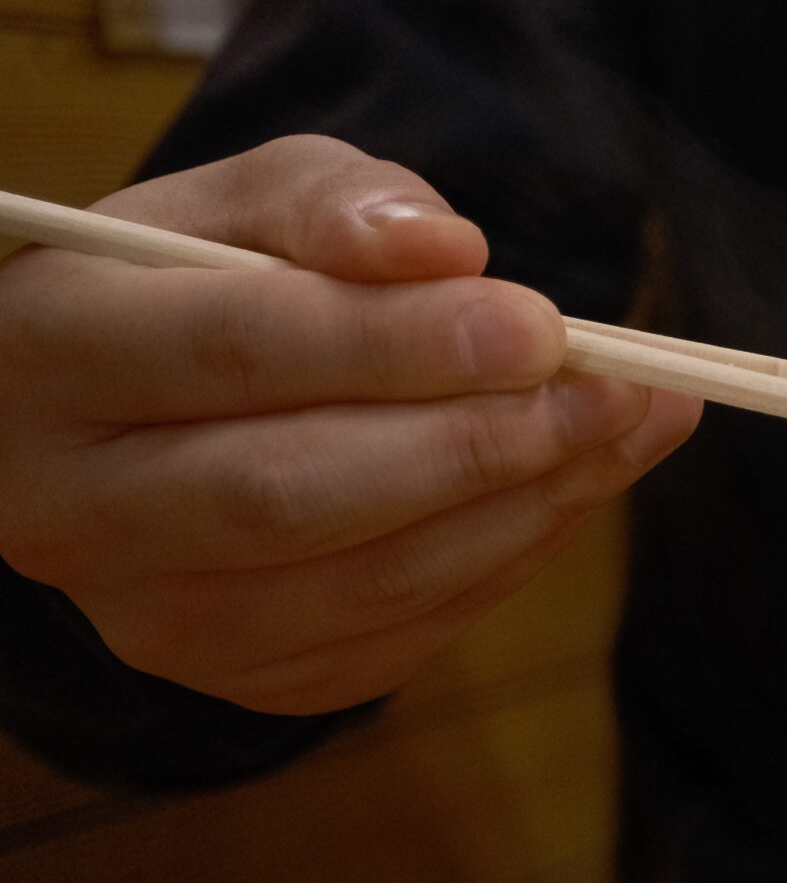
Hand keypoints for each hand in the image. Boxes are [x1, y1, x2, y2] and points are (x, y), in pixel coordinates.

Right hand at [0, 134, 698, 714]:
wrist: (128, 422)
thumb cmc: (194, 288)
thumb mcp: (240, 205)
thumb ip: (336, 203)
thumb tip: (446, 250)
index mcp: (48, 353)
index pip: (236, 350)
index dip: (398, 342)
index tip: (540, 325)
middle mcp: (72, 508)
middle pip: (294, 490)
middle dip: (477, 441)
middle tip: (613, 389)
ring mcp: (155, 616)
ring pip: (365, 580)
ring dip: (525, 505)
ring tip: (632, 425)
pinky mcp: (248, 679)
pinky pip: (405, 632)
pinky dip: (512, 556)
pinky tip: (578, 484)